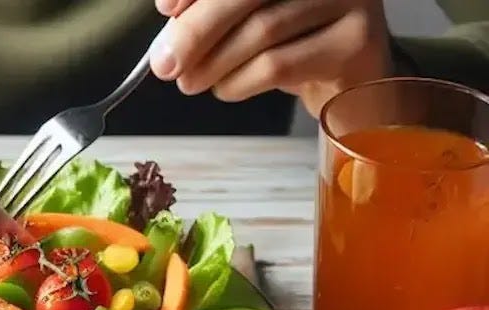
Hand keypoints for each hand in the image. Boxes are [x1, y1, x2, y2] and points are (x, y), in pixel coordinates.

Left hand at [149, 0, 391, 116]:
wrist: (350, 84)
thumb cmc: (291, 42)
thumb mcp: (248, 16)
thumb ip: (211, 8)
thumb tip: (169, 13)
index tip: (164, 10)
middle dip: (196, 31)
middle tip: (165, 65)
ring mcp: (351, 0)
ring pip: (262, 31)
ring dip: (213, 64)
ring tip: (190, 83)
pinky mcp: (356, 43)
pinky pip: (279, 64)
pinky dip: (239, 82)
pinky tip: (225, 89)